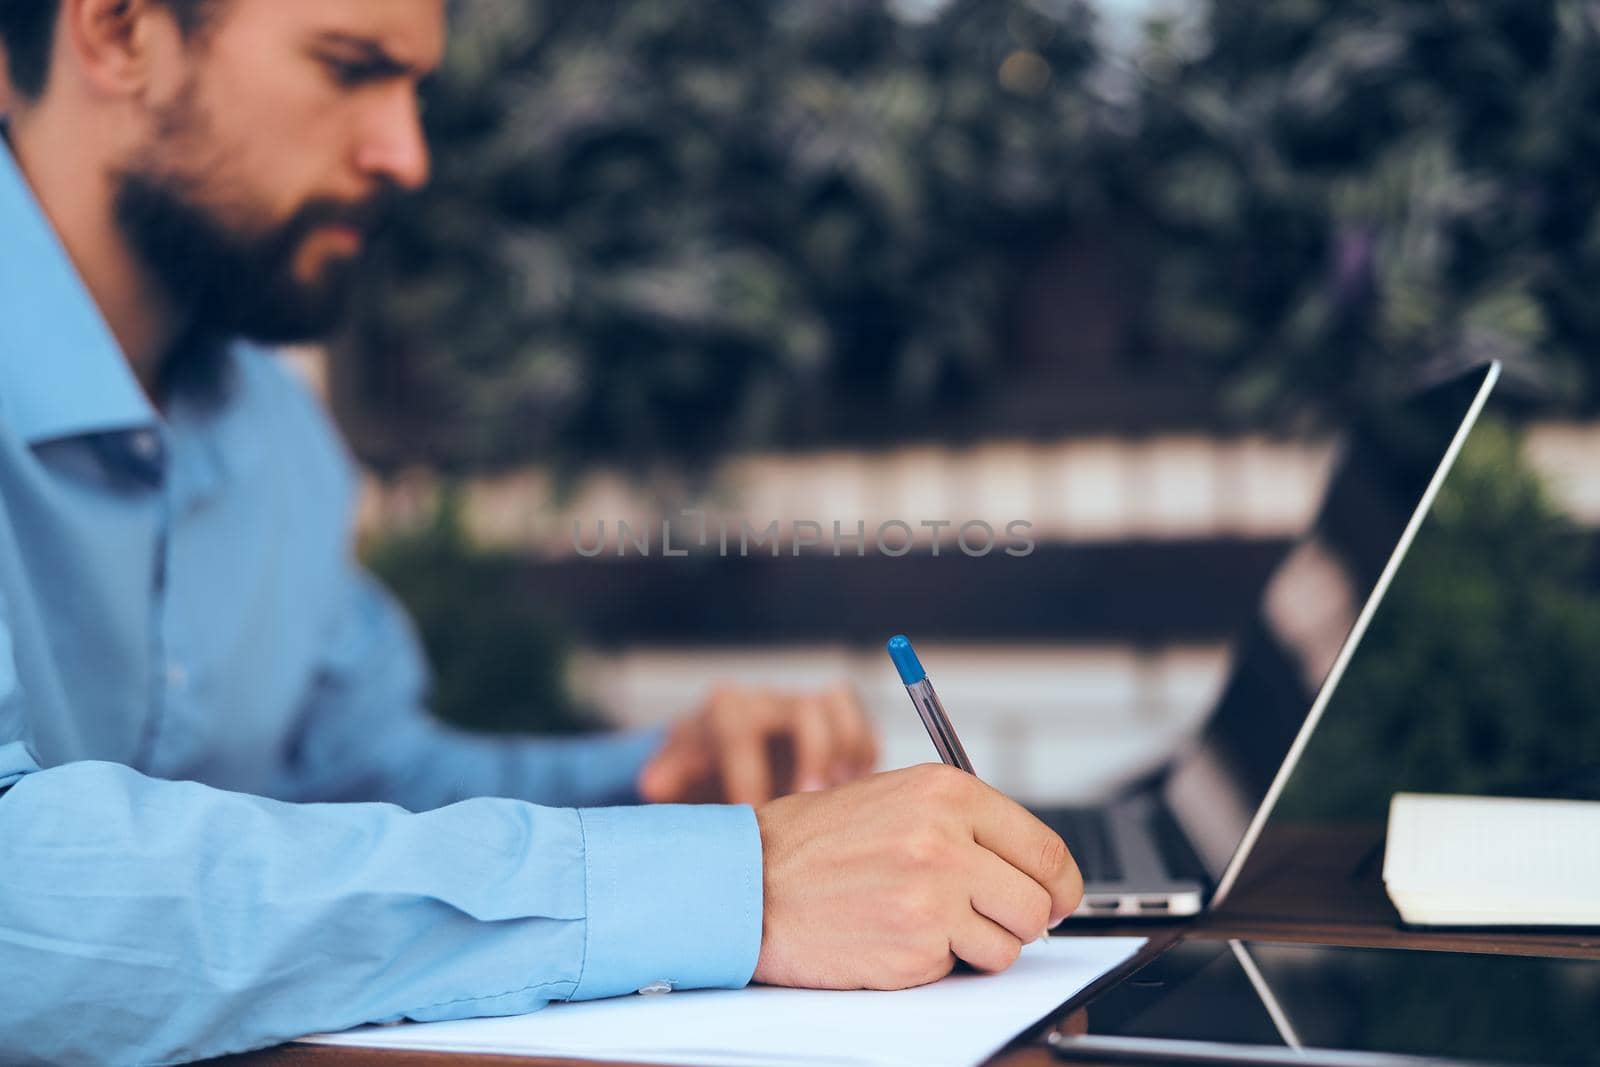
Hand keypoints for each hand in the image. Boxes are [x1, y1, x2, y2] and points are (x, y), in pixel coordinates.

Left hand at [637, 682, 877, 804]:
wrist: (711, 763)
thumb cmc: (692, 777)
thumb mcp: (671, 779)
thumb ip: (664, 779)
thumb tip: (654, 783)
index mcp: (724, 712)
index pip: (740, 728)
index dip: (748, 772)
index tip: (751, 813)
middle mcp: (767, 702)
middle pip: (803, 707)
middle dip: (814, 755)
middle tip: (814, 800)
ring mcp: (804, 708)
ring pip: (838, 706)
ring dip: (847, 750)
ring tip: (845, 797)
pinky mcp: (835, 723)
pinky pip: (861, 725)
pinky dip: (865, 756)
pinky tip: (856, 796)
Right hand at [752, 763, 1083, 988]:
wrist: (750, 882)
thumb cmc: (814, 843)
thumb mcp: (894, 799)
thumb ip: (963, 822)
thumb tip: (1028, 865)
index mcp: (947, 793)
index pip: (1046, 850)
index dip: (1061, 885)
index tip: (1057, 898)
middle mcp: (946, 841)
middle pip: (1037, 903)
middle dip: (1022, 920)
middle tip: (991, 918)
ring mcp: (931, 898)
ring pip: (1007, 945)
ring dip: (979, 945)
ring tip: (929, 922)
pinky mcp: (913, 948)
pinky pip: (957, 968)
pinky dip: (935, 962)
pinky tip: (895, 935)